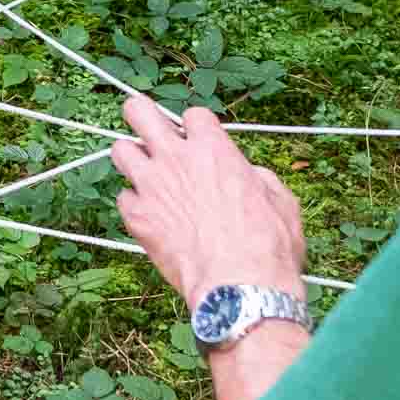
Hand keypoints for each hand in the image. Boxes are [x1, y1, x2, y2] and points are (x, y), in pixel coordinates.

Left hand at [111, 95, 306, 310]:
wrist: (240, 288)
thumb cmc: (268, 247)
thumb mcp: (280, 201)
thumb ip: (256, 177)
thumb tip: (247, 174)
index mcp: (214, 149)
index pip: (193, 115)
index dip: (196, 128)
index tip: (198, 143)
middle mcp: (177, 159)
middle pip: (139, 112)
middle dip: (142, 116)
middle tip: (149, 131)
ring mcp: (151, 186)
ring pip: (120, 150)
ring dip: (132, 158)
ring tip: (145, 174)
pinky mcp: (137, 217)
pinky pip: (123, 198)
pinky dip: (134, 205)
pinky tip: (149, 217)